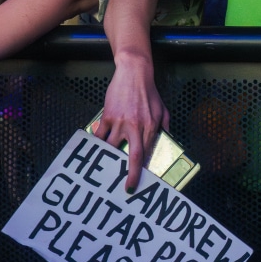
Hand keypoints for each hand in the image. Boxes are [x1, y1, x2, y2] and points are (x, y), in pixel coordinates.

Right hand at [94, 57, 167, 191]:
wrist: (134, 73)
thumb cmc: (149, 92)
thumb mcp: (163, 110)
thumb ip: (165, 127)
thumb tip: (164, 142)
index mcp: (151, 126)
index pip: (146, 154)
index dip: (142, 170)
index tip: (139, 182)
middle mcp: (136, 126)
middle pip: (133, 156)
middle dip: (130, 174)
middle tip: (127, 188)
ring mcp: (120, 122)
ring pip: (112, 147)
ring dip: (109, 159)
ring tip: (105, 168)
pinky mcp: (108, 116)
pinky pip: (101, 135)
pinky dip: (98, 144)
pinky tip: (96, 150)